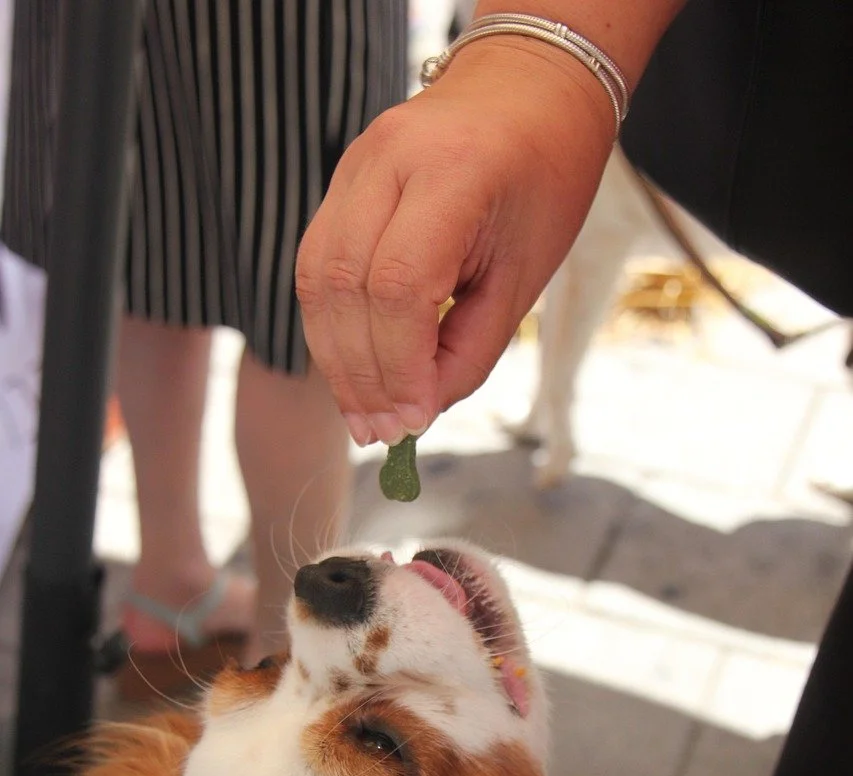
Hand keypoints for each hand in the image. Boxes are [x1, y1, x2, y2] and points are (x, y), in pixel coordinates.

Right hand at [296, 40, 613, 444]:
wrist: (529, 87)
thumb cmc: (542, 182)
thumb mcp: (525, 275)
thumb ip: (471, 349)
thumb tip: (417, 411)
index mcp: (452, 174)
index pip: (397, 288)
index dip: (398, 367)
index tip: (412, 421)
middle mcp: (387, 160)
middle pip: (343, 286)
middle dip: (359, 374)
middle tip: (380, 433)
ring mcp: (354, 164)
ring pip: (314, 279)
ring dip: (334, 359)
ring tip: (362, 415)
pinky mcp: (340, 179)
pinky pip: (315, 265)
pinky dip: (330, 327)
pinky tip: (353, 370)